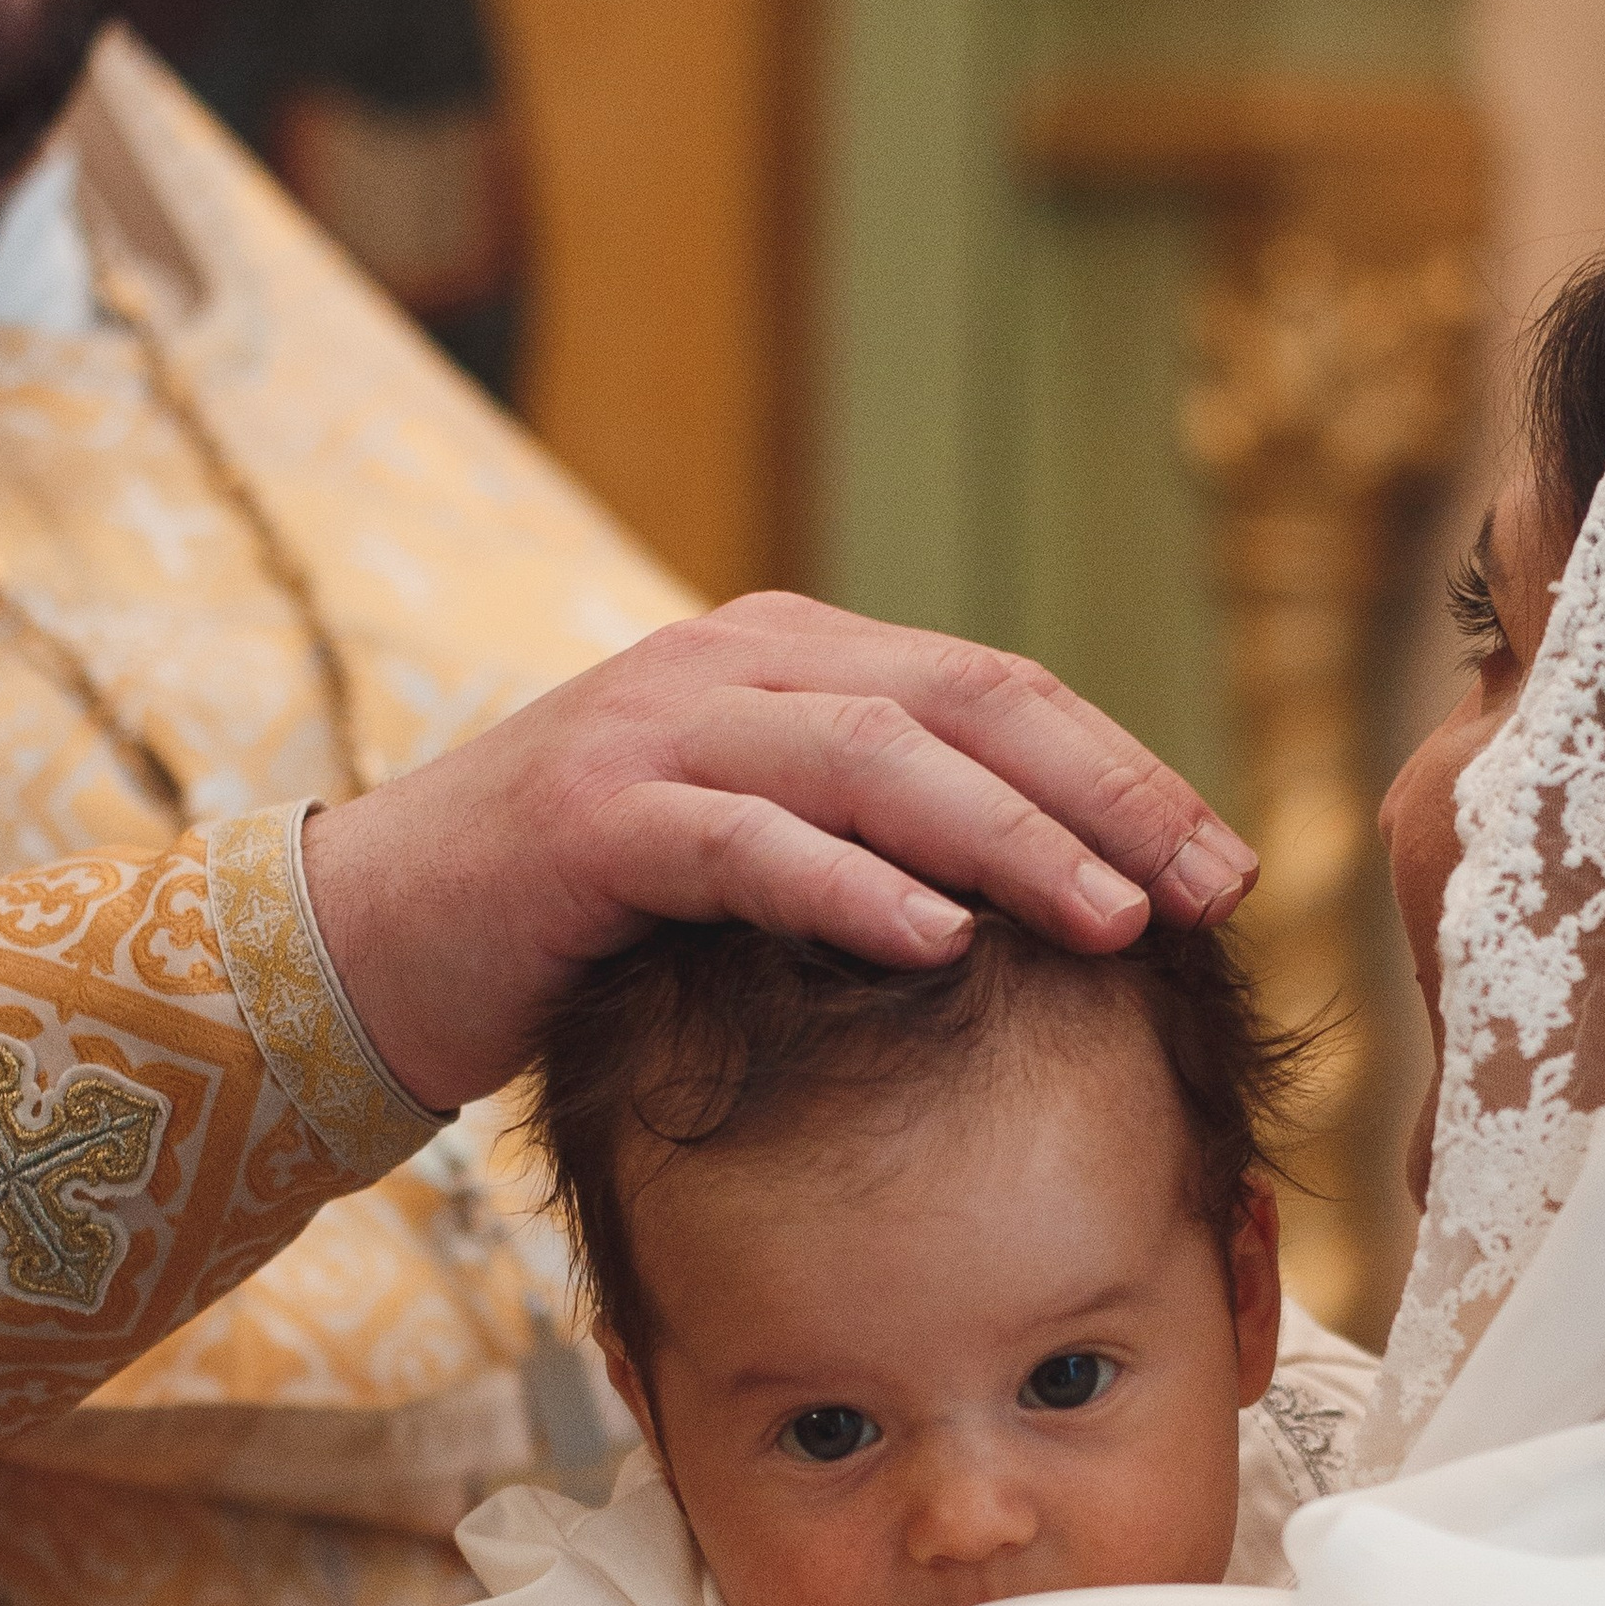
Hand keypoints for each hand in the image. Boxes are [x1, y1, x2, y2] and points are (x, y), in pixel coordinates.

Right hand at [301, 593, 1258, 1112]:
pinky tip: (937, 940)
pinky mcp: (592, 821)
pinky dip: (848, 887)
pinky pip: (744, 843)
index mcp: (792, 663)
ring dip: (1005, 841)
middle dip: (1101, 796)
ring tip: (1111, 918)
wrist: (381, 942)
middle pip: (961, 706)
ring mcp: (659, 731)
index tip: (1223, 866)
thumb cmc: (588, 929)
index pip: (993, 696)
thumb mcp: (755, 870)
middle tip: (1207, 885)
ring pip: (872, 760)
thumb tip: (1039, 914)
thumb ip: (874, 851)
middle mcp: (736, 668)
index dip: (1120, 773)